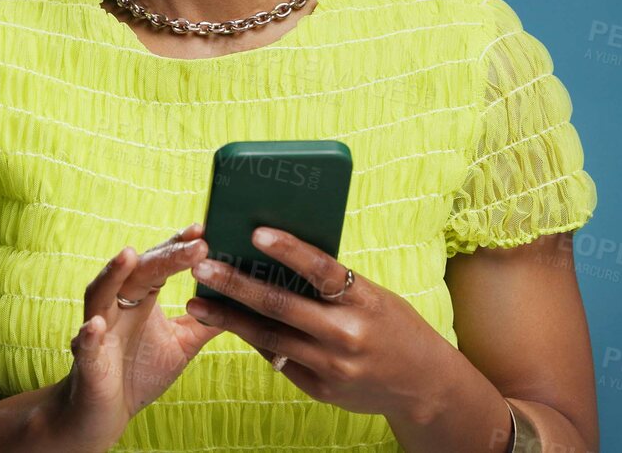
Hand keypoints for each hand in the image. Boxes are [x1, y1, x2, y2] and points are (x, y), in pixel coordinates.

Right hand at [48, 223, 224, 449]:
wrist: (105, 414)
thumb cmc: (140, 372)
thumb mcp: (183, 344)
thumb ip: (207, 320)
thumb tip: (244, 298)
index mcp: (140, 298)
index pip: (159, 264)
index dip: (178, 246)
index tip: (203, 229)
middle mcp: (116, 305)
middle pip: (137, 272)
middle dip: (165, 257)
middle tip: (196, 243)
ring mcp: (98, 329)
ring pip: (100, 294)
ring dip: (113, 275)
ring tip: (129, 255)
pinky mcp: (87, 361)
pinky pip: (84, 345)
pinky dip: (88, 335)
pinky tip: (97, 326)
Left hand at [183, 227, 464, 422]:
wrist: (424, 385)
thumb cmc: (393, 325)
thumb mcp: (373, 296)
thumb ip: (333, 283)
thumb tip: (276, 256)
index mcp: (365, 301)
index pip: (322, 270)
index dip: (289, 250)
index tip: (256, 232)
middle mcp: (348, 335)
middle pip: (282, 307)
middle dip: (237, 285)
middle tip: (202, 267)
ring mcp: (333, 367)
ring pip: (271, 338)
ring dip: (230, 318)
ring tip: (197, 302)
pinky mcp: (322, 390)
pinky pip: (279, 360)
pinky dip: (254, 340)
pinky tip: (229, 324)